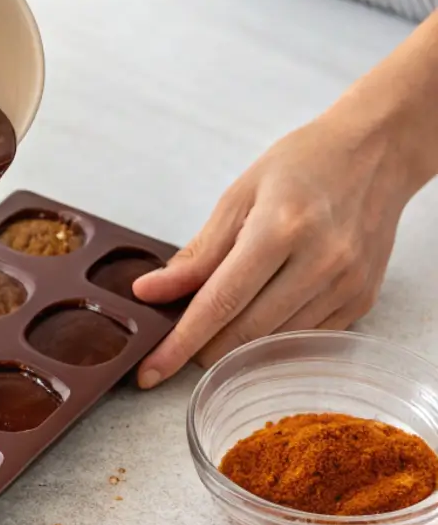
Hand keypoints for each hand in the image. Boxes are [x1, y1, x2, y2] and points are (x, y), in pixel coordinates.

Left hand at [131, 107, 414, 385]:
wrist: (375, 153)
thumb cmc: (300, 167)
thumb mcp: (238, 197)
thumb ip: (197, 253)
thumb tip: (150, 293)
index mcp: (281, 229)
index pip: (220, 302)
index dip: (180, 343)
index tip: (150, 371)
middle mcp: (320, 262)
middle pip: (246, 332)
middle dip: (202, 350)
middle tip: (175, 348)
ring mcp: (346, 285)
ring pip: (274, 343)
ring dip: (235, 347)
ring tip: (214, 329)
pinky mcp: (361, 300)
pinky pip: (304, 339)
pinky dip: (271, 340)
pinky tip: (256, 321)